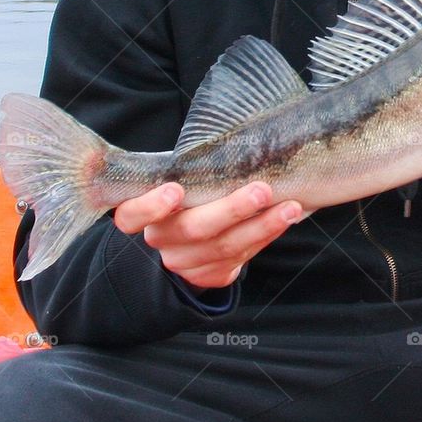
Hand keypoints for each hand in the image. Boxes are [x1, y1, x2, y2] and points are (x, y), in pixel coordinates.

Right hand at [113, 181, 302, 288]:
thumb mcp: (179, 178)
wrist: (194, 239)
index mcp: (142, 214)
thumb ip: (184, 170)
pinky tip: (285, 219)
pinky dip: (266, 235)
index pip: (132, 215)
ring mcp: (185, 262)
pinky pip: (241, 257)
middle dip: (231, 210)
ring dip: (262, 225)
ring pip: (224, 246)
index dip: (151, 206)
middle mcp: (161, 240)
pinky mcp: (210, 275)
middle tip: (262, 191)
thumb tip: (204, 146)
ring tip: (290, 207)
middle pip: (192, 229)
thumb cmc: (190, 193)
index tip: (175, 190)